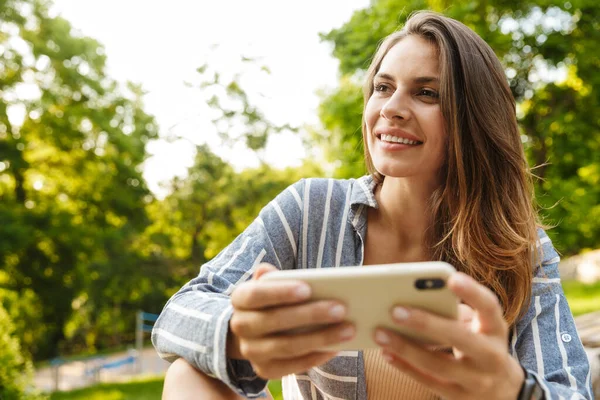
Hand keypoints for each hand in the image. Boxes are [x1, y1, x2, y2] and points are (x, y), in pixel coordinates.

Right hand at [228, 263, 355, 378]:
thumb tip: (274, 272)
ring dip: (320, 338)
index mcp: (240, 299)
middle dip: (309, 315)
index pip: (256, 294)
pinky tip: (337, 347)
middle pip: (274, 321)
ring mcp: (250, 351)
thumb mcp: (269, 285)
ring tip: (348, 329)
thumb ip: (273, 278)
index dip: (280, 292)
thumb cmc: (271, 301)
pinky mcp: (265, 371)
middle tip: (341, 308)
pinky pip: (292, 366)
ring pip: (286, 346)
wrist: (253, 332)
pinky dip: (316, 357)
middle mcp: (240, 326)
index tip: (308, 288)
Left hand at [373, 272, 524, 399]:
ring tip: (380, 332)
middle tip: (395, 310)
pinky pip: (428, 382)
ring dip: (406, 348)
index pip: (489, 306)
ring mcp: (477, 380)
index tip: (451, 278)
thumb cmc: (480, 344)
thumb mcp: (479, 327)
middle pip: (459, 338)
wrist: (503, 390)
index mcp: (495, 329)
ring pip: (438, 365)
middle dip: (427, 324)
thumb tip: (411, 297)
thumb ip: (454, 312)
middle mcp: (491, 355)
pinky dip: (405, 367)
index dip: (472, 292)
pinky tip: (386, 353)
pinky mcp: (460, 397)